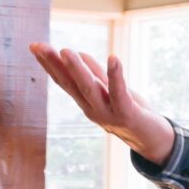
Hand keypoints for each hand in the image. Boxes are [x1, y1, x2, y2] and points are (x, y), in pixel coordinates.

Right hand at [30, 43, 176, 165]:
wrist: (154, 141)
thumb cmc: (131, 113)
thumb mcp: (112, 91)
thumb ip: (97, 75)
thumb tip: (80, 54)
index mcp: (86, 102)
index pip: (64, 81)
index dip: (49, 64)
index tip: (34, 46)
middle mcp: (92, 109)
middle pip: (71, 85)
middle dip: (54, 65)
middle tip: (40, 46)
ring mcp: (108, 113)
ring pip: (90, 89)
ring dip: (77, 70)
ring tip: (66, 51)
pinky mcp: (128, 114)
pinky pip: (119, 94)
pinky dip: (115, 76)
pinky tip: (113, 58)